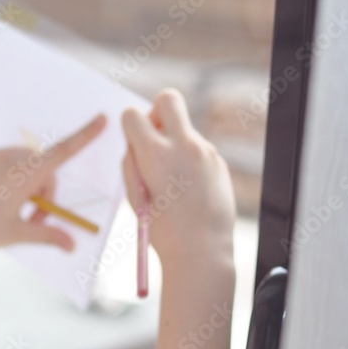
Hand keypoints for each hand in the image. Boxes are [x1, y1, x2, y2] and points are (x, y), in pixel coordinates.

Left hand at [0, 114, 107, 256]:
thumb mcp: (16, 235)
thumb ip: (47, 235)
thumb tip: (72, 245)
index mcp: (23, 175)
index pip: (62, 152)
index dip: (85, 135)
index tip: (103, 118)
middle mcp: (6, 158)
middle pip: (40, 167)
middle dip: (42, 189)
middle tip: (32, 218)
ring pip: (17, 164)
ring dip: (22, 183)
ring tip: (6, 211)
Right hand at [122, 88, 235, 265]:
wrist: (201, 249)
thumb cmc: (161, 228)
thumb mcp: (133, 194)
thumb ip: (132, 160)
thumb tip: (135, 139)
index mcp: (154, 154)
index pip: (133, 114)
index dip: (129, 125)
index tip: (133, 140)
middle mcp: (182, 146)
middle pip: (168, 98)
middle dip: (157, 110)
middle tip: (155, 134)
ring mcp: (205, 151)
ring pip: (184, 128)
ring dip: (175, 142)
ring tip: (172, 179)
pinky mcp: (218, 161)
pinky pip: (198, 148)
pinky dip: (189, 159)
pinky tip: (188, 187)